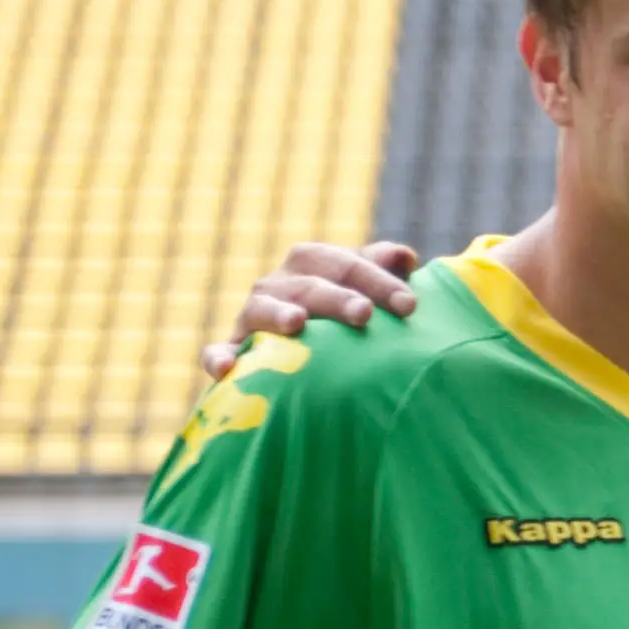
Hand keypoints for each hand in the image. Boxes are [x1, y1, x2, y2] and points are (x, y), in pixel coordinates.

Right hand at [200, 240, 420, 377]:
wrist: (306, 357)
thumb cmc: (349, 319)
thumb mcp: (367, 292)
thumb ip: (382, 273)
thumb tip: (405, 257)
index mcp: (314, 265)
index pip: (346, 264)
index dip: (378, 281)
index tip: (410, 306)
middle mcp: (280, 285)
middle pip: (308, 285)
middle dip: (337, 297)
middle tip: (364, 314)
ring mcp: (253, 316)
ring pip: (261, 309)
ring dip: (278, 313)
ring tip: (297, 323)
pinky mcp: (233, 349)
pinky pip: (218, 351)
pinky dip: (218, 358)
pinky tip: (225, 371)